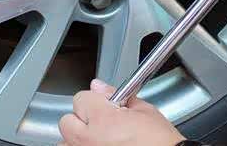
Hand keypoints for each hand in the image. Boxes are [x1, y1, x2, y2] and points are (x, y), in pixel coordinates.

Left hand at [58, 79, 185, 145]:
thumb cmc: (160, 142)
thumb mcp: (145, 111)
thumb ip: (119, 97)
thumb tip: (100, 87)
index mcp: (104, 120)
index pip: (81, 98)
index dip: (94, 99)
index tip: (104, 104)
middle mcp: (88, 140)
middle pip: (67, 121)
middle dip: (82, 118)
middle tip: (101, 121)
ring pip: (66, 141)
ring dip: (78, 138)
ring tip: (100, 138)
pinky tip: (101, 145)